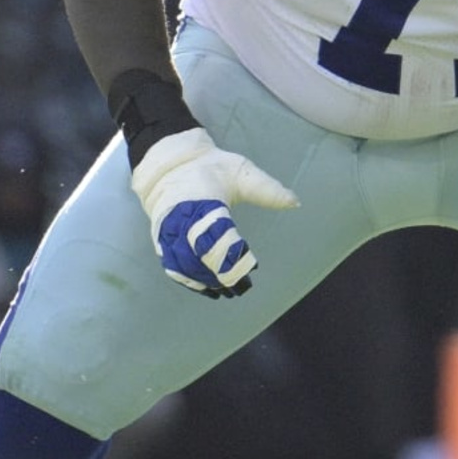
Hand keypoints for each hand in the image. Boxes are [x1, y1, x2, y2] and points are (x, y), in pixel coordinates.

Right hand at [130, 128, 297, 297]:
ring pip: (184, 264)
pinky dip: (190, 281)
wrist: (171, 166)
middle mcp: (180, 217)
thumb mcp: (242, 172)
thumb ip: (267, 190)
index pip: (214, 231)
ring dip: (205, 281)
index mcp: (200, 198)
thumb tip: (296, 202)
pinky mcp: (161, 240)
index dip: (231, 252)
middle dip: (219, 273)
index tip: (251, 266)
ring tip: (228, 291)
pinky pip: (173, 266)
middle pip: (196, 254)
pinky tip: (209, 289)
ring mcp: (167, 230)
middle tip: (242, 287)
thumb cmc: (212, 169)